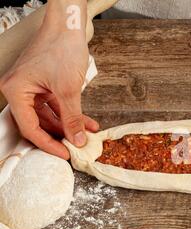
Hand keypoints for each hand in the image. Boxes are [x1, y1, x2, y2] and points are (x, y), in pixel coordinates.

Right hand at [0, 0, 97, 159]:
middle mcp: (20, 89)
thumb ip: (72, 118)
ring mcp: (32, 86)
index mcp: (16, 91)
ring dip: (69, 125)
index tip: (65, 155)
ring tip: (87, 135)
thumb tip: (77, 140)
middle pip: (38, 122)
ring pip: (49, 115)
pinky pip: (57, 104)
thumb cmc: (62, 48)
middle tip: (76, 148)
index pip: (30, 127)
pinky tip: (88, 123)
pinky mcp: (45, 83)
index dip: (49, 144)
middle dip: (60, 135)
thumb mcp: (69, 89)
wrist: (69, 24)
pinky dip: (72, 113)